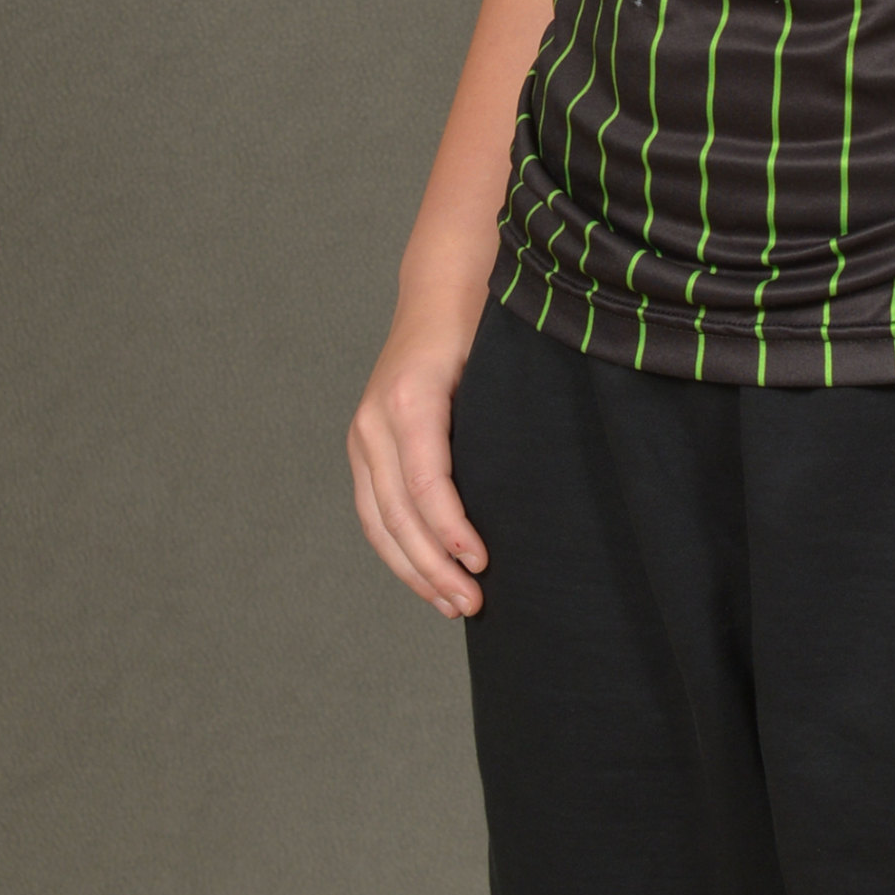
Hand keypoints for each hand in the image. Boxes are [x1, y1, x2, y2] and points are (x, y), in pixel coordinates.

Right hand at [347, 298, 487, 618]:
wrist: (439, 290)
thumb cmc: (482, 328)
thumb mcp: (495, 367)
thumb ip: (498, 422)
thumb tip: (531, 494)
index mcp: (410, 400)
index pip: (425, 483)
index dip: (450, 530)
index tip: (483, 563)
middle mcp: (375, 420)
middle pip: (397, 512)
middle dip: (434, 566)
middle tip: (473, 604)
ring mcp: (363, 434)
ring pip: (378, 520)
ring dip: (413, 569)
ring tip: (452, 604)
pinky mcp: (364, 445)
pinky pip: (373, 510)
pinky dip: (397, 548)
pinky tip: (427, 578)